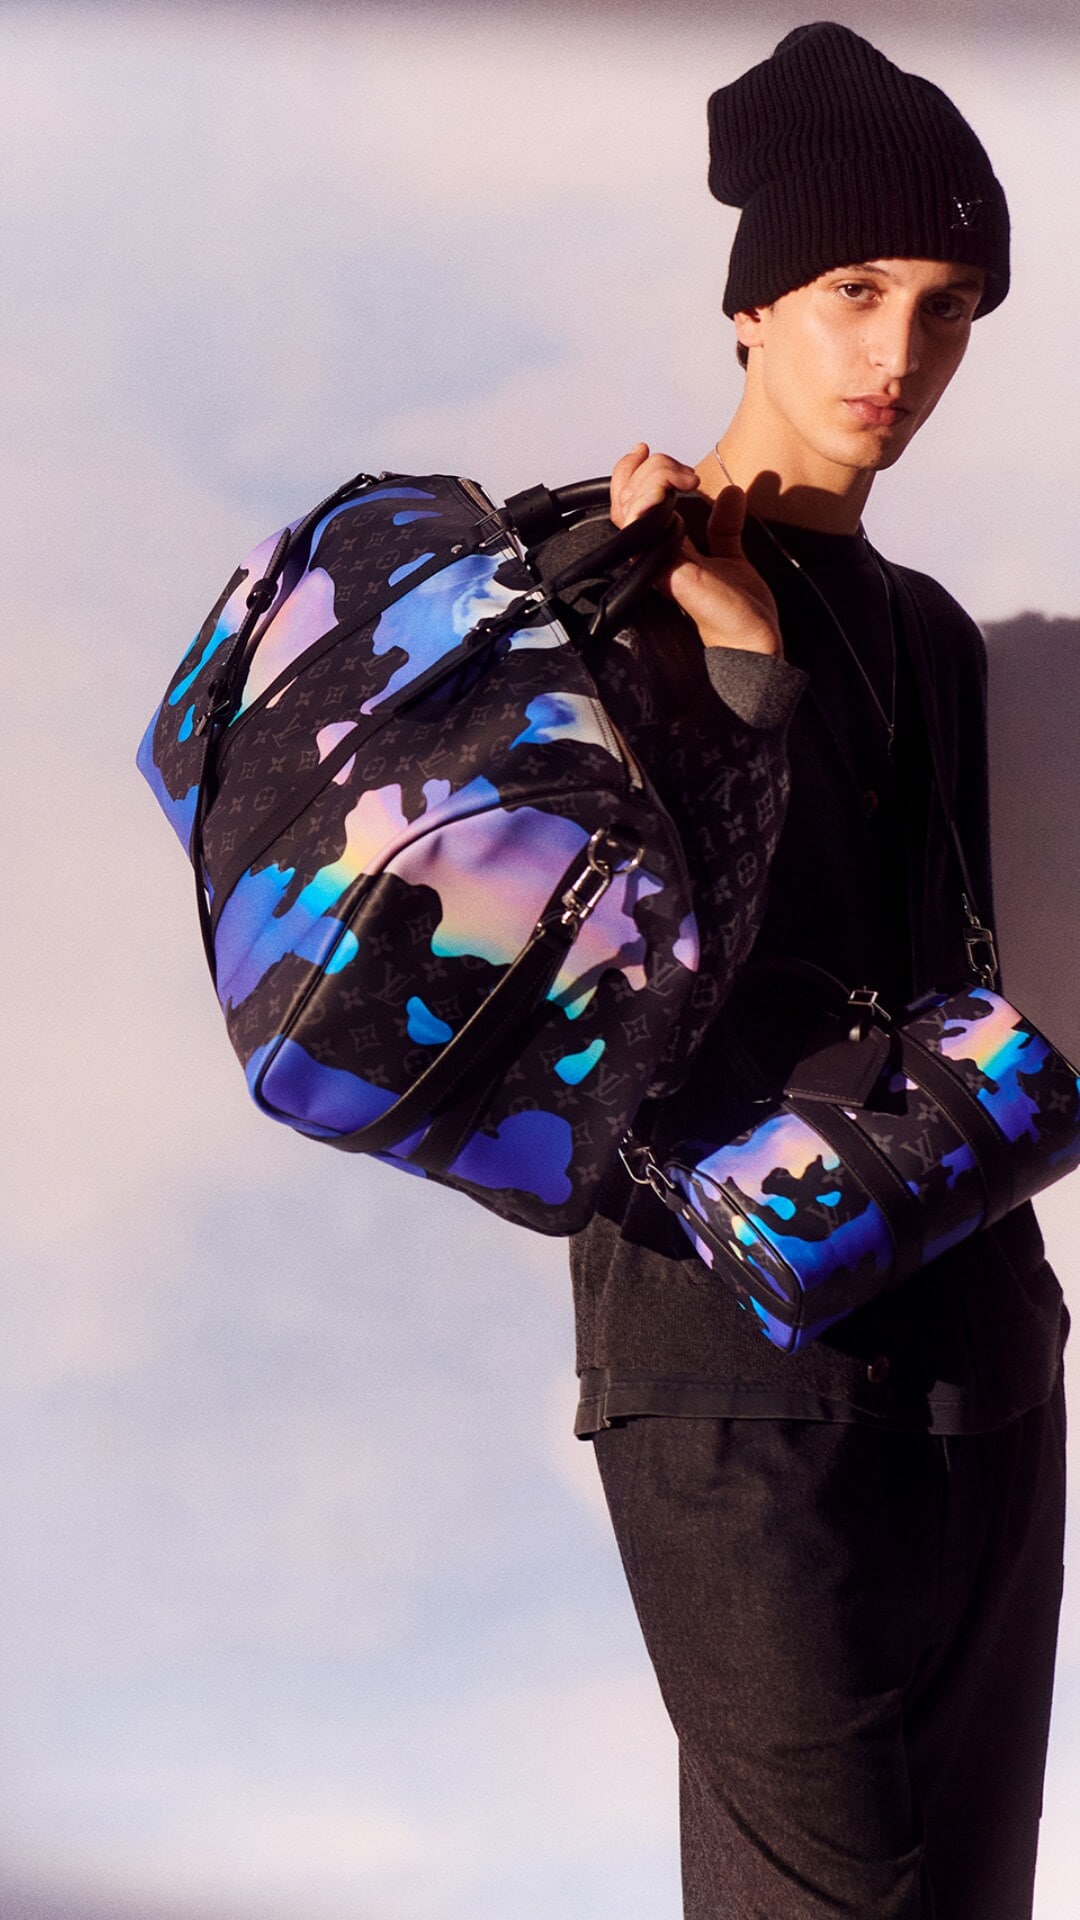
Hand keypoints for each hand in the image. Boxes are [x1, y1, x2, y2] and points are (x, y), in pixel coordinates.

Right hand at [610, 444, 781, 656]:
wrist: (753, 643)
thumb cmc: (739, 611)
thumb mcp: (731, 556)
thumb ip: (724, 527)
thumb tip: (730, 492)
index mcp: (661, 551)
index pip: (627, 506)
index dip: (630, 474)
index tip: (646, 451)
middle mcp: (651, 556)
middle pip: (623, 500)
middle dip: (648, 470)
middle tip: (683, 472)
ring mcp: (655, 563)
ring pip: (629, 507)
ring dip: (653, 479)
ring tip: (685, 478)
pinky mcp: (667, 570)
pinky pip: (644, 527)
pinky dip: (653, 499)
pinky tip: (675, 490)